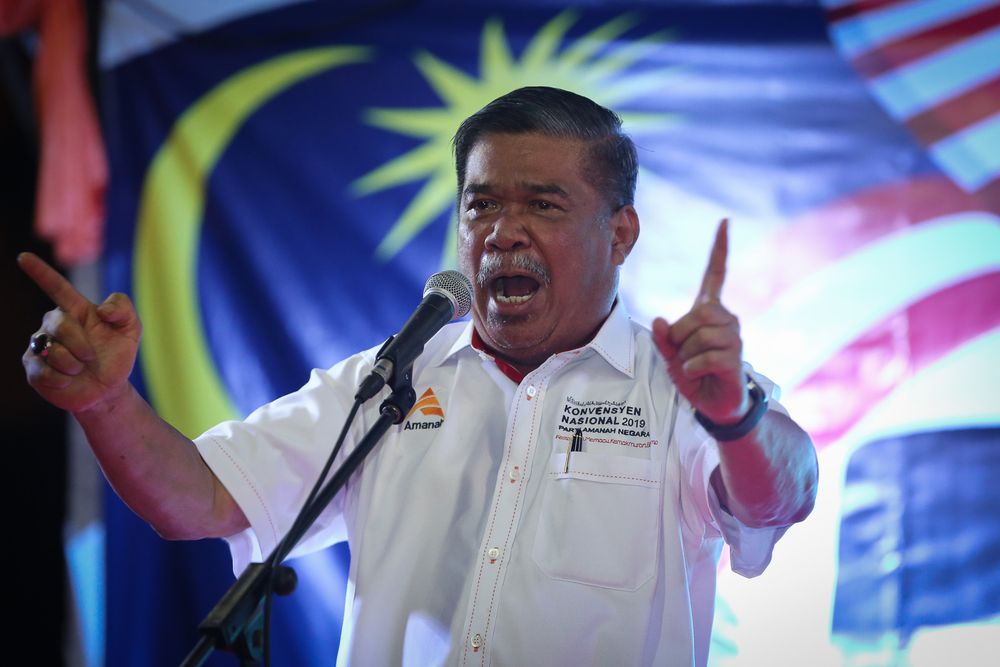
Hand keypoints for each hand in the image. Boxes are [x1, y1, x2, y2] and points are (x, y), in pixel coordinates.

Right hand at [20, 252, 141, 413]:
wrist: (108, 389)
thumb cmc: (116, 355)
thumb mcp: (131, 330)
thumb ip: (124, 309)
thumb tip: (102, 310)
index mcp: (76, 310)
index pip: (56, 287)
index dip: (40, 272)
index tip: (24, 257)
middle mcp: (53, 325)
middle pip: (59, 323)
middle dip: (79, 342)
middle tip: (91, 356)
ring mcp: (40, 345)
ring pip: (51, 350)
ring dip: (73, 364)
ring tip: (80, 369)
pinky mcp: (32, 368)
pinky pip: (43, 371)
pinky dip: (62, 379)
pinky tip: (68, 380)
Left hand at [651, 220, 747, 423]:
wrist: (715, 404)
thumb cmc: (693, 375)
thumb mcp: (670, 356)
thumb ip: (662, 339)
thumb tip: (658, 320)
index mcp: (709, 311)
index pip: (715, 274)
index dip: (719, 249)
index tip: (725, 222)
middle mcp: (725, 318)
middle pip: (694, 315)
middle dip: (679, 338)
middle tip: (684, 355)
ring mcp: (734, 337)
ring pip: (698, 336)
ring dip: (685, 356)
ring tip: (693, 366)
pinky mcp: (735, 357)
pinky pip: (702, 357)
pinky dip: (691, 369)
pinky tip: (698, 375)